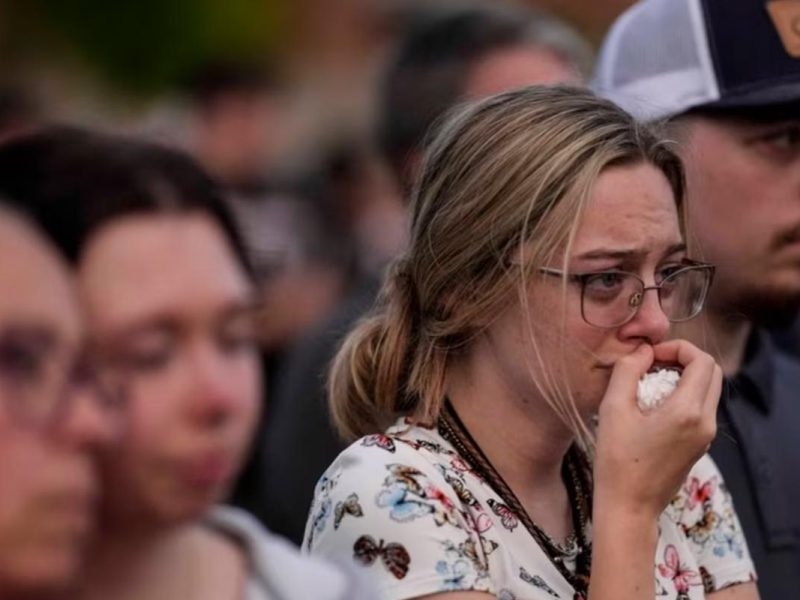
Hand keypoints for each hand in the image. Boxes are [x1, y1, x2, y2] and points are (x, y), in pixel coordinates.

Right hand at [593, 340, 721, 519]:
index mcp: (688, 411)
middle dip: (684, 360)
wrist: (629, 506)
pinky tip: (653, 406)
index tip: (650, 355)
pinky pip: (701, 408)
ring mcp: (706, 436)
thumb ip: (628, 371)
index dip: (677, 348)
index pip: (702, 361)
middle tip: (652, 365)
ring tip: (649, 385)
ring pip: (708, 390)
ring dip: (683, 377)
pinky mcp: (699, 445)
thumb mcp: (613, 409)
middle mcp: (705, 422)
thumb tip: (642, 350)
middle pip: (712, 373)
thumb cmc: (617, 460)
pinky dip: (683, 396)